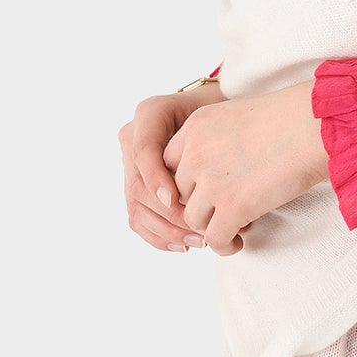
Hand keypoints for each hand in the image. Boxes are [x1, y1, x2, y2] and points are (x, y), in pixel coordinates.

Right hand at [119, 82, 224, 252]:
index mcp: (149, 113)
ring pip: (136, 206)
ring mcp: (131, 162)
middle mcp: (133, 136)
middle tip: (201, 231)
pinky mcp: (136, 184)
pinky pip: (138, 217)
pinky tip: (183, 245)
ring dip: (167, 230)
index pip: (143, 150)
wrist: (219, 111)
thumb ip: (208, 138)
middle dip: (169, 214)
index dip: (156, 178)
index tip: (175, 200)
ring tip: (199, 241)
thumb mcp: (221, 112)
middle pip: (139, 185)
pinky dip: (159, 235)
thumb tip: (208, 185)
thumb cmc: (225, 110)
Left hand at [161, 79, 330, 255]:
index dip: (189, 182)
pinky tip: (238, 242)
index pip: (170, 164)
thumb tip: (219, 171)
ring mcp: (212, 181)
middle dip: (200, 205)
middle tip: (224, 211)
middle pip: (179, 193)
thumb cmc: (293, 117)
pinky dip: (224, 245)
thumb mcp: (240, 115)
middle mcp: (196, 152)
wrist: (317, 124)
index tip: (209, 190)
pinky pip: (214, 238)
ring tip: (235, 228)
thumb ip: (219, 138)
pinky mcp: (232, 206)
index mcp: (196, 125)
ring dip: (211, 227)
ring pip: (193, 219)